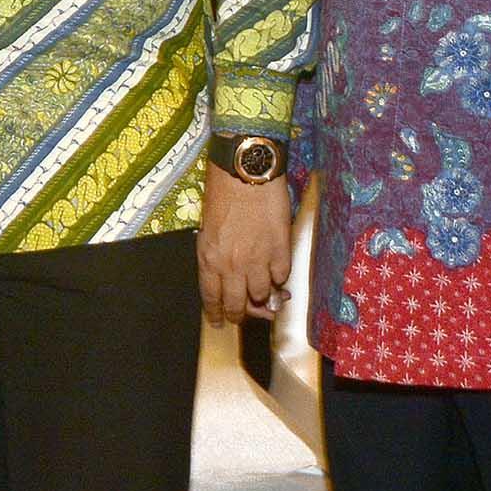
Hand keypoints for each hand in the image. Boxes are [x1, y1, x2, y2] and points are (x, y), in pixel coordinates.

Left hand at [197, 164, 290, 324]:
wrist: (245, 170)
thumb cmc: (222, 190)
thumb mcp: (208, 227)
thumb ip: (215, 253)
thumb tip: (226, 272)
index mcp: (209, 258)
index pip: (212, 298)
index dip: (217, 314)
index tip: (219, 321)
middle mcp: (232, 265)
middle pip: (238, 304)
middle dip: (241, 314)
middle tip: (244, 314)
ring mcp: (258, 259)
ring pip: (262, 294)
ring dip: (263, 294)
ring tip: (264, 289)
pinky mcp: (280, 248)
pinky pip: (282, 274)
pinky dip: (280, 275)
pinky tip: (277, 269)